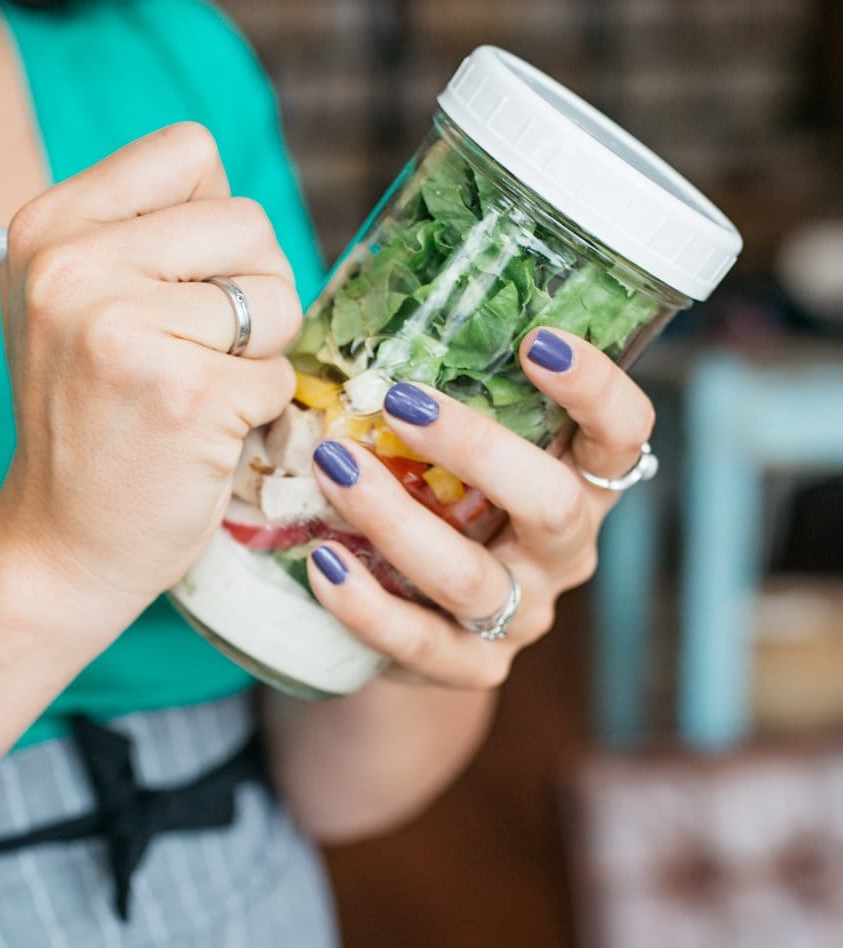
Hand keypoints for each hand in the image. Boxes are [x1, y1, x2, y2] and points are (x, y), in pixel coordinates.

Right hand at [0, 123, 301, 616]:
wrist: (59, 546)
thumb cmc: (92, 420)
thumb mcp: (77, 301)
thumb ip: (145, 235)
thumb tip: (247, 210)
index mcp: (50, 225)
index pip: (190, 150)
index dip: (211, 221)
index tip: (176, 286)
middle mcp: (74, 265)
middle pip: (248, 220)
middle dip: (251, 289)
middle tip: (194, 354)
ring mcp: (125, 328)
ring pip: (277, 295)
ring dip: (261, 353)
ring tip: (196, 392)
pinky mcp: (185, 394)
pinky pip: (280, 372)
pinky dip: (259, 411)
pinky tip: (199, 438)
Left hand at [303, 327, 656, 689]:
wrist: (419, 623)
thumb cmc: (438, 495)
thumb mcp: (455, 442)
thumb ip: (439, 382)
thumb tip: (365, 278)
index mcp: (581, 479)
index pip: (623, 434)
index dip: (596, 389)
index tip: (539, 339)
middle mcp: (564, 548)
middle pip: (552, 505)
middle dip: (478, 449)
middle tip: (399, 401)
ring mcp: (523, 615)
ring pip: (472, 578)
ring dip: (398, 519)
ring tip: (334, 467)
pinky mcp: (471, 669)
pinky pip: (420, 642)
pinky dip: (367, 605)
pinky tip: (322, 564)